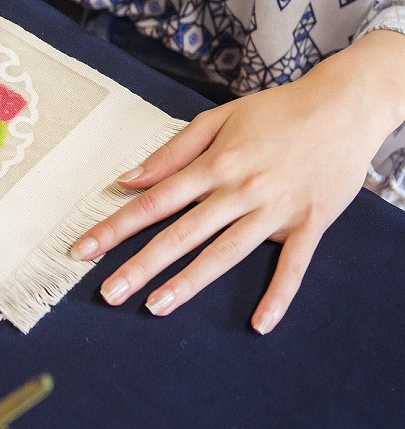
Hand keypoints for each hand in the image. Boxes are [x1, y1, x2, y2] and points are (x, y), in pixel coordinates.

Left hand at [72, 36, 404, 333]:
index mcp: (214, 165)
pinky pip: (294, 266)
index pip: (153, 202)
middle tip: (108, 292)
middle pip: (182, 234)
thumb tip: (127, 180)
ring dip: (190, 283)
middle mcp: (239, 190)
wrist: (345, 105)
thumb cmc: (276, 111)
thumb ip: (171, 153)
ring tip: (155, 306)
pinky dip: (278, 295)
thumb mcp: (218, 119)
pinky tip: (260, 323)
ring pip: (225, 253)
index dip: (116, 227)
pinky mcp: (309, 224)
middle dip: (141, 265)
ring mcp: (275, 210)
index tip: (83, 248)